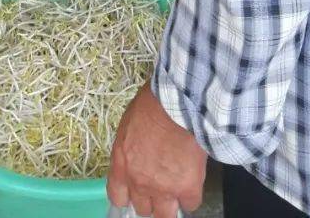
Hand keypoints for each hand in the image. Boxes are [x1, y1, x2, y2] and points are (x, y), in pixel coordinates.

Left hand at [108, 83, 206, 217]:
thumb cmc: (153, 103)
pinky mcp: (187, 188)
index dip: (127, 196)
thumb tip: (137, 151)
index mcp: (122, 163)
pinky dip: (192, 195)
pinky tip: (193, 180)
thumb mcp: (129, 123)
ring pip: (165, 215)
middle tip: (159, 185)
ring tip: (176, 189)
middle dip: (150, 198)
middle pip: (142, 208)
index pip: (117, 196)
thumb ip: (131, 146)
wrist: (178, 103)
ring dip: (170, 204)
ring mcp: (163, 188)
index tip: (134, 192)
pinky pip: (190, 204)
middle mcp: (139, 181)